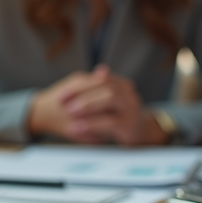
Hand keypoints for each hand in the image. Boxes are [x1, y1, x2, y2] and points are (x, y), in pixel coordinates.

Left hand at [28, 65, 167, 144]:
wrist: (142, 133)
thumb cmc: (120, 116)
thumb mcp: (109, 102)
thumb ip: (101, 88)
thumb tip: (100, 69)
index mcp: (122, 85)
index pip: (99, 79)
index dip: (78, 87)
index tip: (59, 96)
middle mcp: (128, 94)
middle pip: (105, 86)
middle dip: (82, 94)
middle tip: (64, 105)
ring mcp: (131, 108)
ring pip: (110, 98)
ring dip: (88, 104)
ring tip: (70, 112)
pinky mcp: (130, 125)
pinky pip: (111, 121)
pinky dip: (91, 123)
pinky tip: (78, 128)